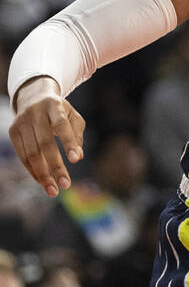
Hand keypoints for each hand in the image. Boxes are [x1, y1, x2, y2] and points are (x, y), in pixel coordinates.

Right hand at [8, 76, 85, 196]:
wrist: (33, 97)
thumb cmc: (60, 111)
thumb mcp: (73, 117)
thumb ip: (77, 136)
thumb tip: (78, 157)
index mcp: (54, 106)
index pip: (61, 126)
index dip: (69, 143)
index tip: (76, 160)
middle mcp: (35, 114)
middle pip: (45, 144)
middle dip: (56, 166)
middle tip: (66, 185)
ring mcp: (21, 123)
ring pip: (31, 153)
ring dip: (42, 174)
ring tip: (54, 190)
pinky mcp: (12, 132)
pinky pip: (22, 156)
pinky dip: (32, 170)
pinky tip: (43, 182)